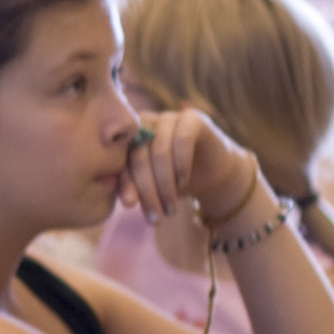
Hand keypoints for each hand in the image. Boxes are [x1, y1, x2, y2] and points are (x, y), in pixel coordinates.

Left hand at [122, 107, 258, 226]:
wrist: (213, 173)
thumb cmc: (175, 180)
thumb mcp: (151, 187)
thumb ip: (135, 188)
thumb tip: (128, 202)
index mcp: (128, 137)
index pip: (121, 159)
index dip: (125, 183)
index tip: (130, 206)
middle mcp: (146, 123)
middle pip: (139, 157)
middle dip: (147, 190)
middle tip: (155, 215)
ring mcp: (168, 118)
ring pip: (159, 152)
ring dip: (165, 184)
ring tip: (170, 206)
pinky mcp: (192, 118)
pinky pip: (182, 140)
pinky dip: (181, 165)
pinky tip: (183, 182)